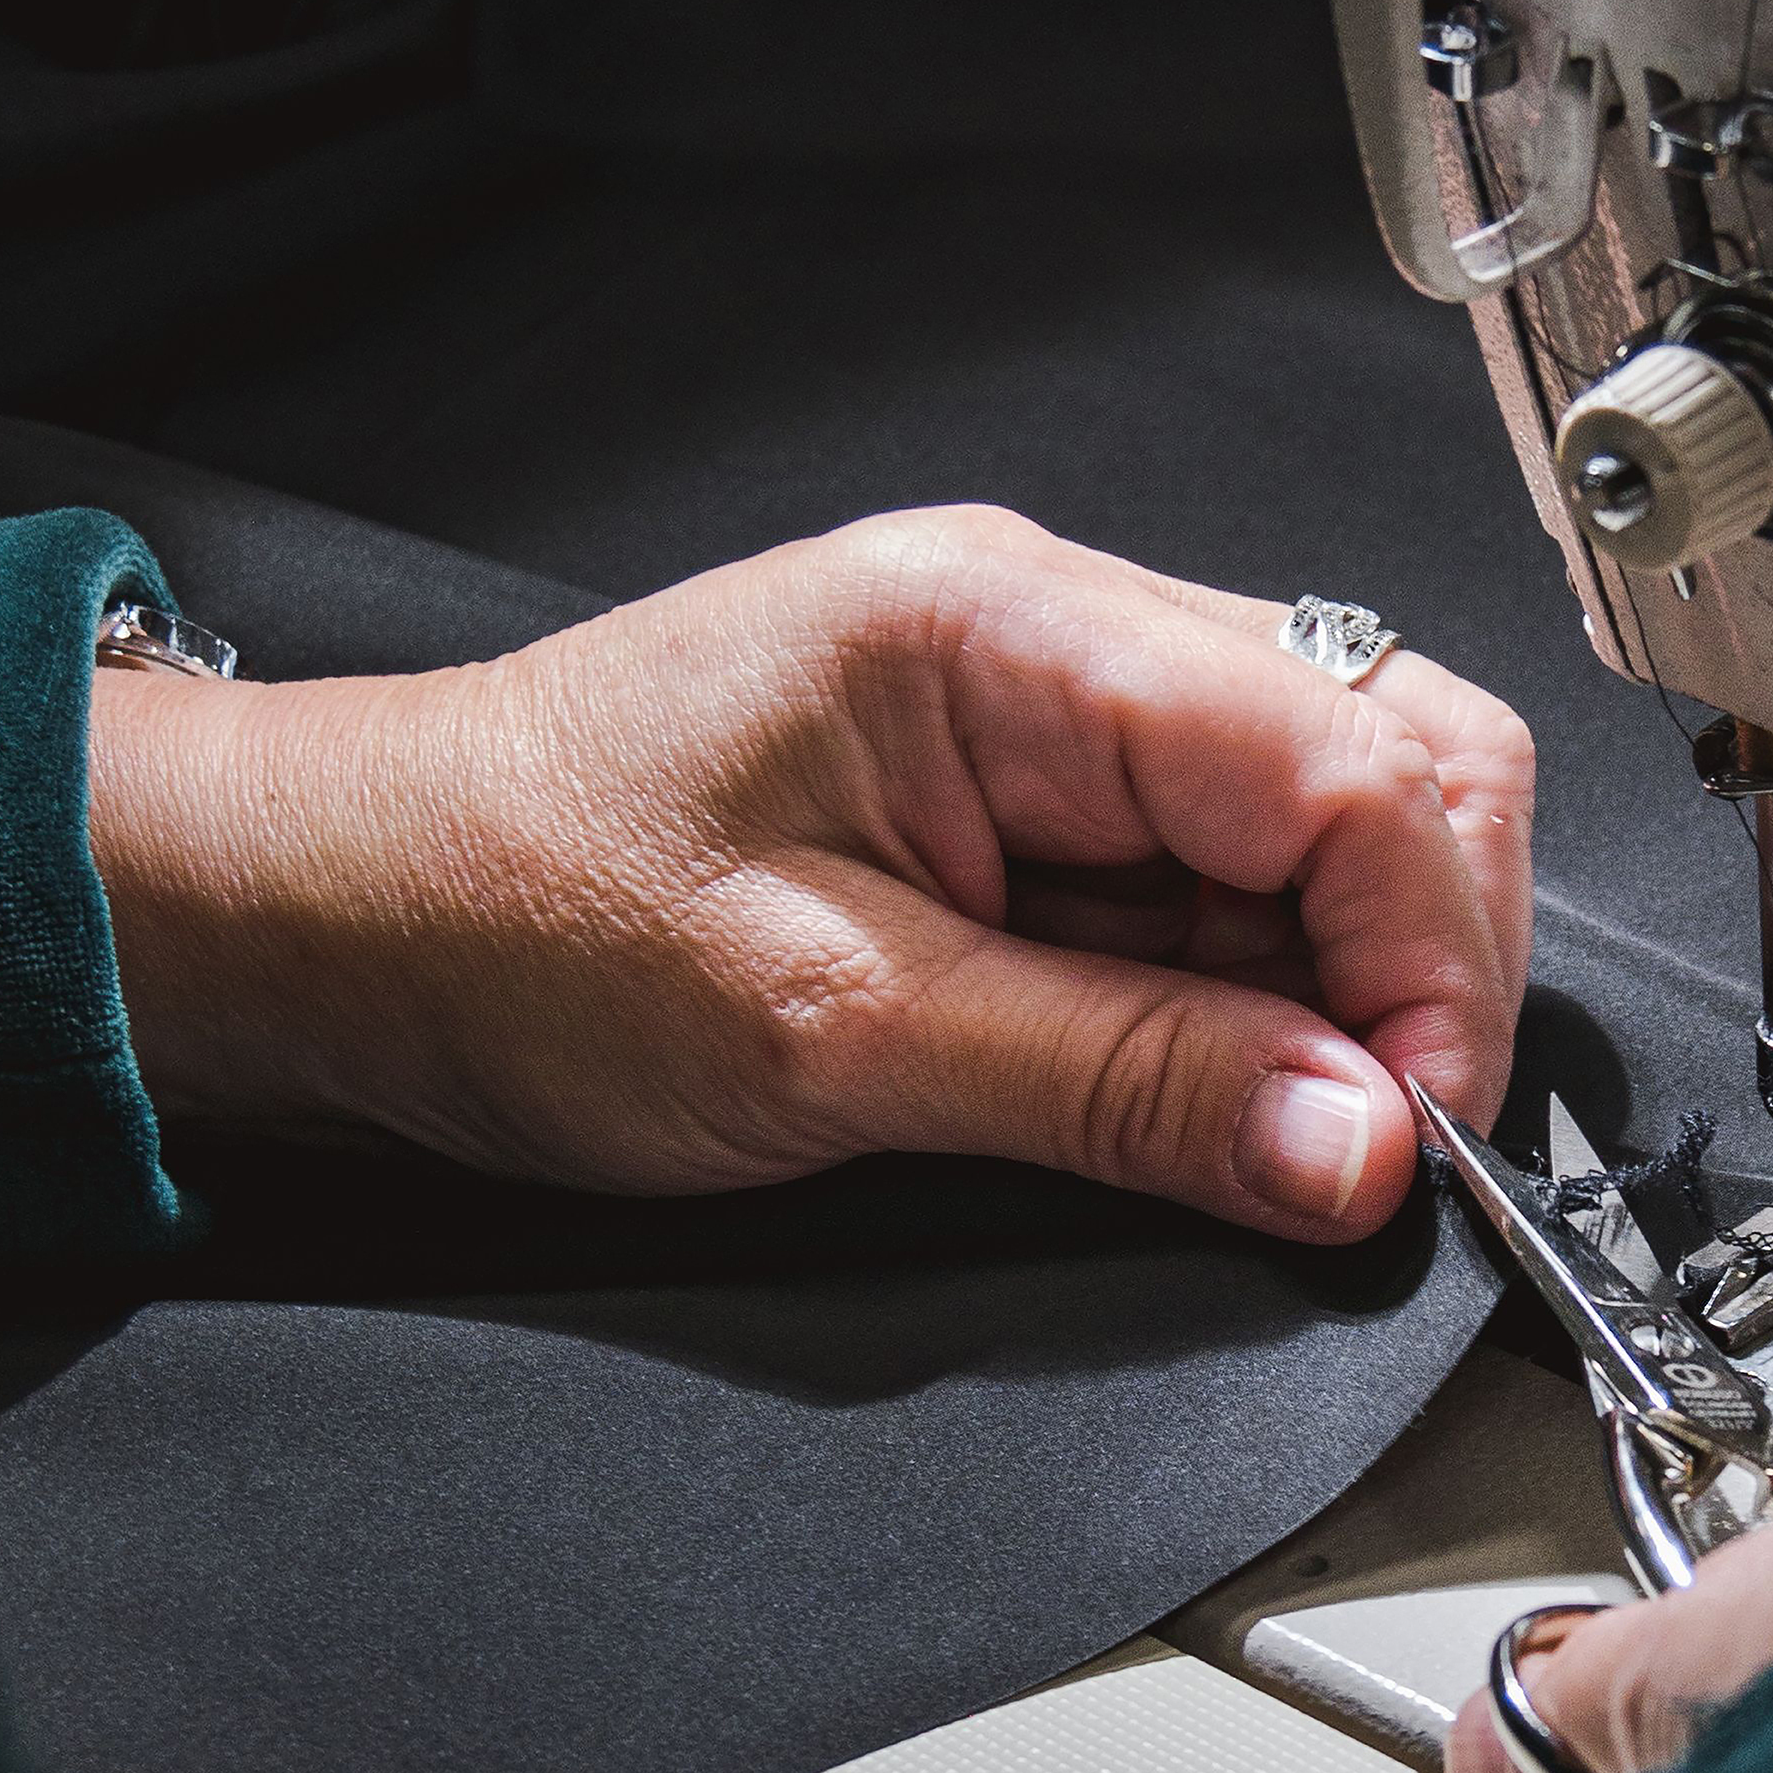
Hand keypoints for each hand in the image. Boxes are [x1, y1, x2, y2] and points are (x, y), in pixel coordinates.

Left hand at [86, 510, 1532, 1241]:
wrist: (346, 915)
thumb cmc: (512, 923)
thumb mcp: (834, 1036)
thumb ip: (1122, 1086)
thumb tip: (1357, 1146)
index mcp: (1004, 630)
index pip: (1356, 762)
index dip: (1426, 967)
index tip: (1405, 1143)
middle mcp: (1053, 626)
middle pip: (1394, 758)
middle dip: (1422, 964)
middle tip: (1366, 1146)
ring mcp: (1051, 702)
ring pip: (1332, 826)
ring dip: (1336, 989)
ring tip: (1252, 1125)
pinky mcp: (1032, 791)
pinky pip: (1226, 880)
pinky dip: (1252, 997)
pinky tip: (1188, 1080)